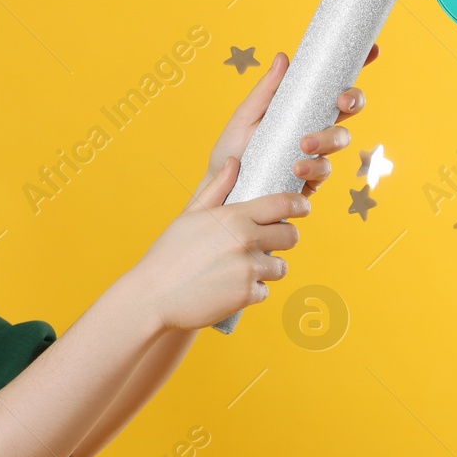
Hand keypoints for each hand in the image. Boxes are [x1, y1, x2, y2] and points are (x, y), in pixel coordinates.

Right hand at [133, 156, 309, 332]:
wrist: (153, 296)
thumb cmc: (168, 254)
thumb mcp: (190, 216)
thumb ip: (217, 189)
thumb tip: (233, 161)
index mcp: (234, 216)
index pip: (283, 204)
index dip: (299, 205)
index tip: (303, 208)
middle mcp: (246, 240)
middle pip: (291, 235)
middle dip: (284, 238)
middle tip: (271, 242)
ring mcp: (249, 269)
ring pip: (281, 266)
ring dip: (268, 268)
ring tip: (243, 268)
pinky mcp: (247, 295)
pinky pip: (265, 291)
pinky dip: (252, 291)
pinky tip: (230, 288)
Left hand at [191, 43, 377, 201]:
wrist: (222, 190)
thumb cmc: (233, 150)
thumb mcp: (245, 117)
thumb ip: (265, 91)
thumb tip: (283, 58)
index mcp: (301, 105)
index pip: (333, 82)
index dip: (357, 65)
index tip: (373, 50)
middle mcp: (314, 126)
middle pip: (349, 108)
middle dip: (354, 100)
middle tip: (342, 102)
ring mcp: (316, 152)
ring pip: (341, 139)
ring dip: (328, 139)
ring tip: (304, 145)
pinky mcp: (312, 179)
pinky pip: (325, 171)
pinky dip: (314, 168)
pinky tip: (297, 169)